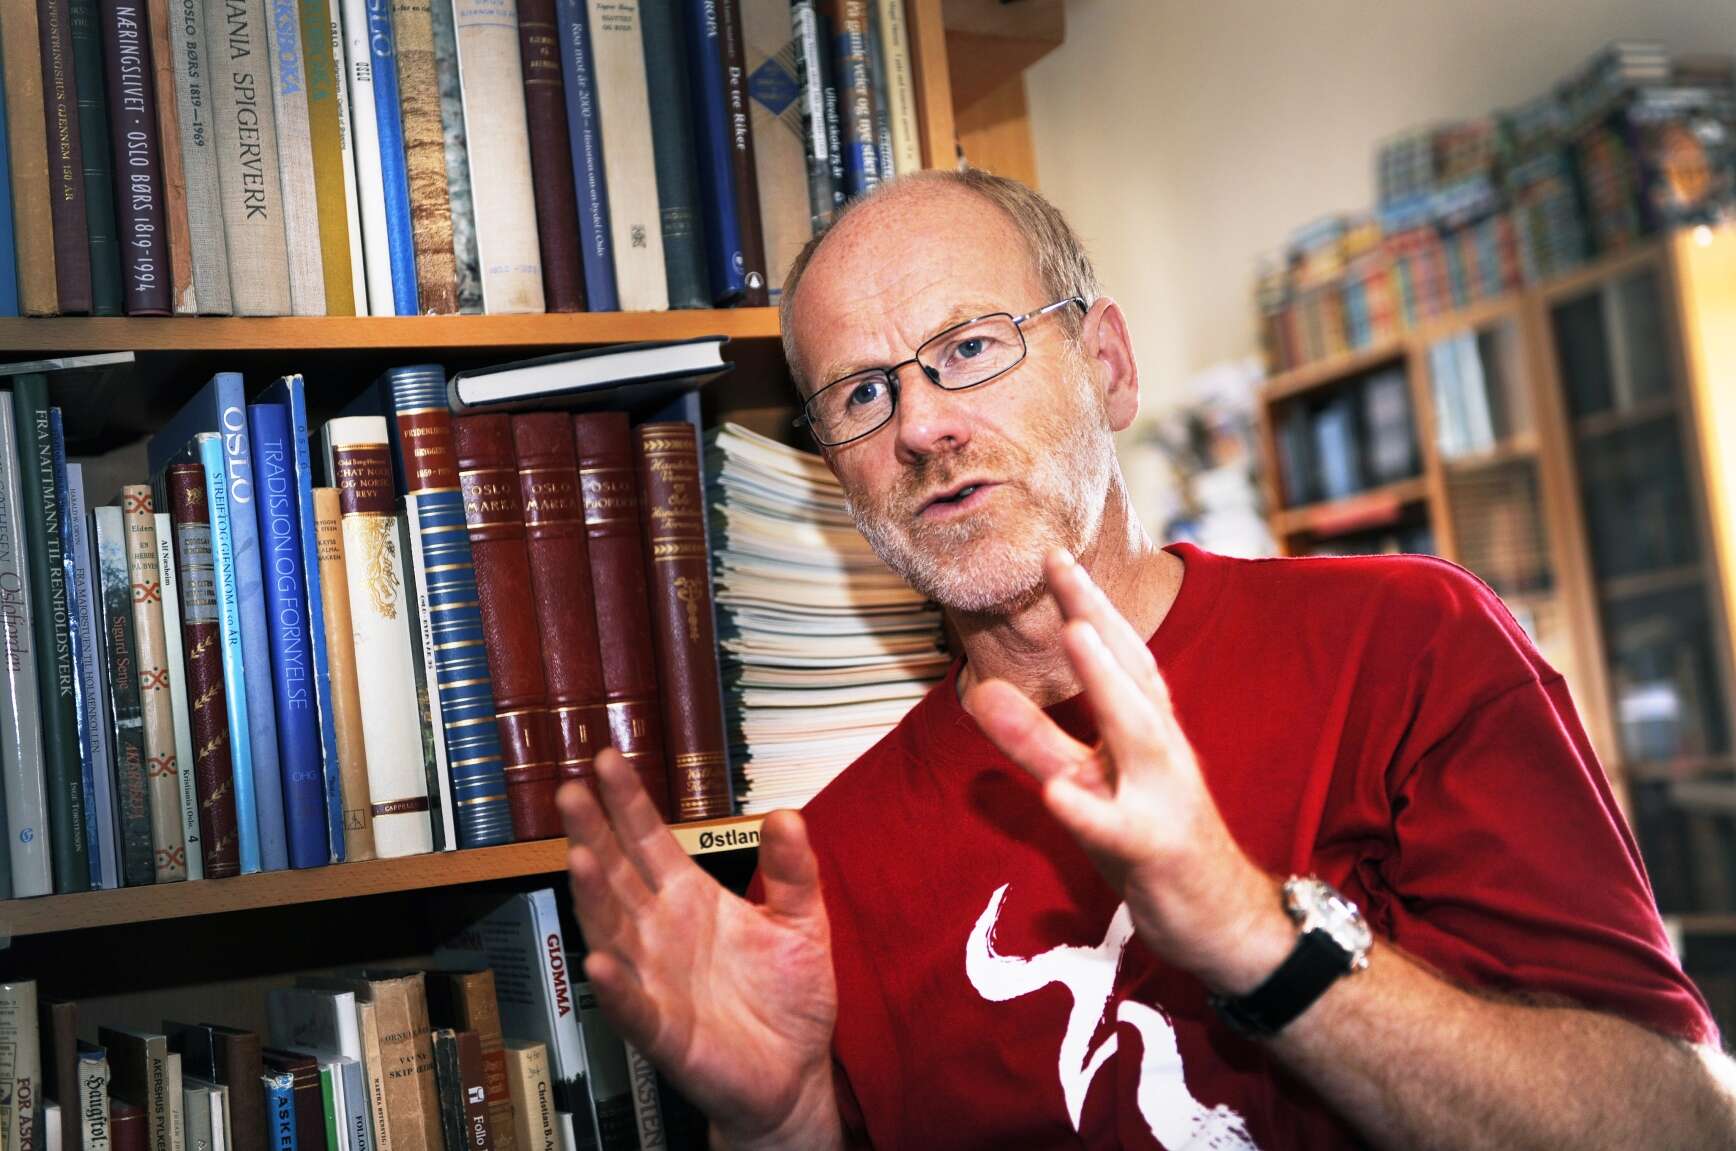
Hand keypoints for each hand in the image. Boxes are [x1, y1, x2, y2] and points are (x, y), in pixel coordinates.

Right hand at [559, 750, 841, 1148]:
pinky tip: (603, 964)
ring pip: (613, 932)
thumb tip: (786, 814)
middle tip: (572, 792)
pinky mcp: (665, 1032)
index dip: (628, 801)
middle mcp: (661, 933)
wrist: (794, 1073)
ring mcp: (656, 980)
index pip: (649, 840)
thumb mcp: (802, 922)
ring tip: (580, 858)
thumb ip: (793, 869)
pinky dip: (618, 989)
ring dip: (594, 898)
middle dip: (594, 833)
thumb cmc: (789, 1000)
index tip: (607, 760)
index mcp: (690, 899)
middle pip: (618, 874)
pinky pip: (634, 1008)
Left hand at [964, 550, 1290, 993]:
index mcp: (1146, 729)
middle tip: (1057, 563)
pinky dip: (1090, 809)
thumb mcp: (1089, 785)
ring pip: (1136, 736)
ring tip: (1073, 634)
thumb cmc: (1151, 842)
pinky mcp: (1154, 853)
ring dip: (1107, 682)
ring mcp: (1162, 799)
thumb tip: (980, 691)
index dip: (1088, 602)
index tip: (1052, 554)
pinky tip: (1057, 794)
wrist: (1223, 921)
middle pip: (1132, 672)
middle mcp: (1160, 752)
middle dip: (1097, 614)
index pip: (1119, 654)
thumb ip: (1037, 741)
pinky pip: (1119, 830)